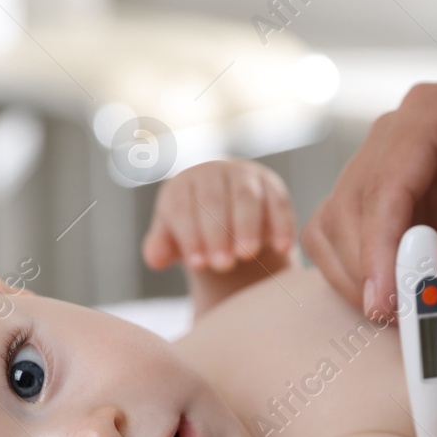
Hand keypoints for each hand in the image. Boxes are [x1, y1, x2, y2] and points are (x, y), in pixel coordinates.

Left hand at [142, 159, 294, 272]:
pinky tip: (283, 248)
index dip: (189, 236)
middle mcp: (212, 172)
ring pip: (246, 197)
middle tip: (222, 265)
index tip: (198, 265)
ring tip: (246, 255)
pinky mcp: (271, 185)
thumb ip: (161, 247)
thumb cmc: (195, 228)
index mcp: (182, 184)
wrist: (228, 210)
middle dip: (218, 234)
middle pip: (213, 200)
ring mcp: (244, 176)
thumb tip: (154, 259)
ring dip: (247, 226)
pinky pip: (278, 202)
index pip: (182, 208)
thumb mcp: (175, 237)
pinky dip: (282, 224)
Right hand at [303, 83, 436, 317]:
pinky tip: (396, 300)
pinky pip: (345, 242)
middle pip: (351, 204)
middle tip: (399, 317)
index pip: (387, 178)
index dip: (379, 241)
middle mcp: (397, 136)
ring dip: (357, 275)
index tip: (387, 295)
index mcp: (433, 113)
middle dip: (367, 265)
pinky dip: (359, 277)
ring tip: (402, 313)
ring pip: (336, 225)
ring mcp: (387, 170)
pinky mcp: (388, 206)